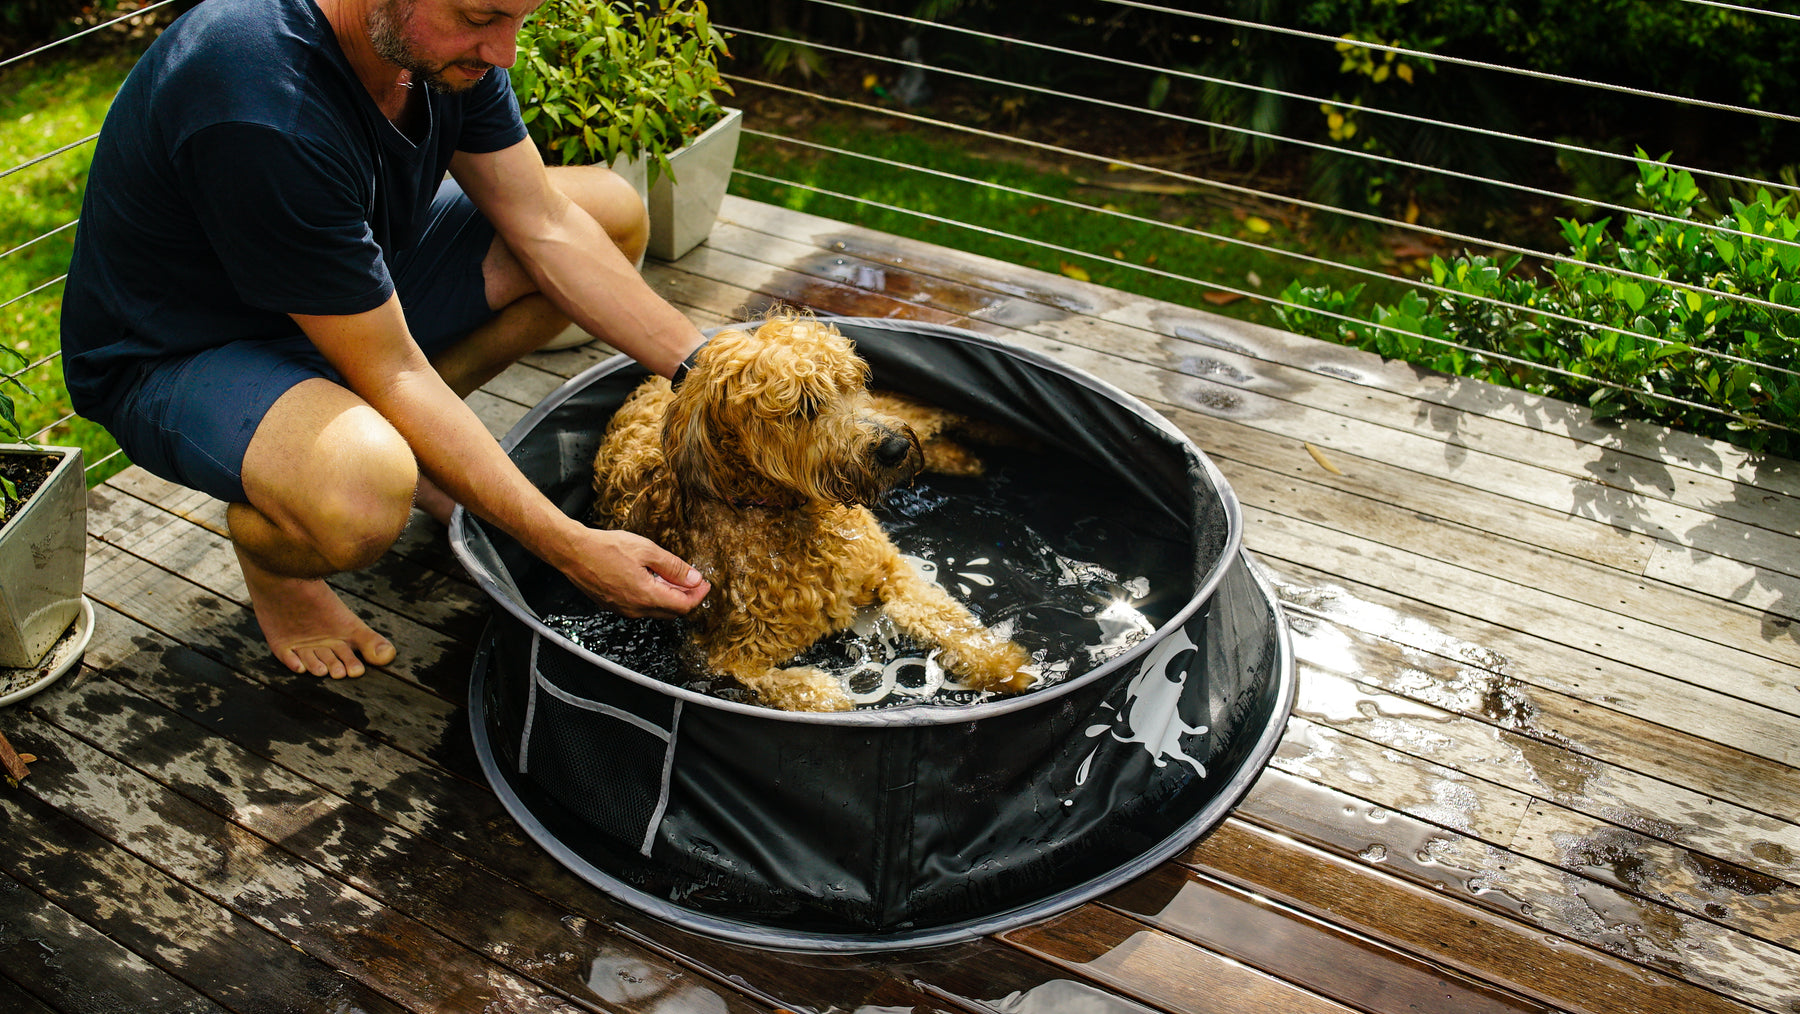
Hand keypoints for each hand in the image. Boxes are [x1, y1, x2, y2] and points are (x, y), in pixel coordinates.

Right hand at [559, 525, 709, 618]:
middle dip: (687, 597)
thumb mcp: (647, 550)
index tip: (705, 583)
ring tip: (673, 577)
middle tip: (692, 579)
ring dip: (670, 597)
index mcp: (646, 596)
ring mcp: (623, 610)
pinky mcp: (614, 606)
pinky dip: (653, 597)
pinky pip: (641, 607)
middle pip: (672, 612)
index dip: (698, 595)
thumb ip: (673, 567)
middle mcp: (635, 609)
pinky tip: (652, 579)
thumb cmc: (606, 548)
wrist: (573, 552)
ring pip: (656, 610)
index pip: (684, 606)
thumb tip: (694, 579)